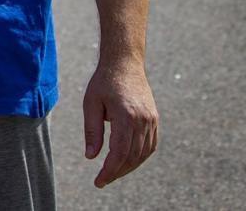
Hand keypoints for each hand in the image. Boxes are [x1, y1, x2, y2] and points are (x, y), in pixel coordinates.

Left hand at [83, 57, 158, 187]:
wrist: (125, 63)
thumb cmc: (104, 82)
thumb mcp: (91, 103)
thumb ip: (92, 131)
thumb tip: (91, 157)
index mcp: (126, 116)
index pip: (119, 153)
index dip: (109, 170)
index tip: (99, 181)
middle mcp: (143, 120)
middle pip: (132, 157)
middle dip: (117, 172)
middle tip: (102, 180)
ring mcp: (151, 120)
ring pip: (143, 154)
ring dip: (129, 166)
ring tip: (113, 172)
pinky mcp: (155, 119)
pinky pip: (150, 145)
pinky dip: (140, 157)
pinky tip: (127, 161)